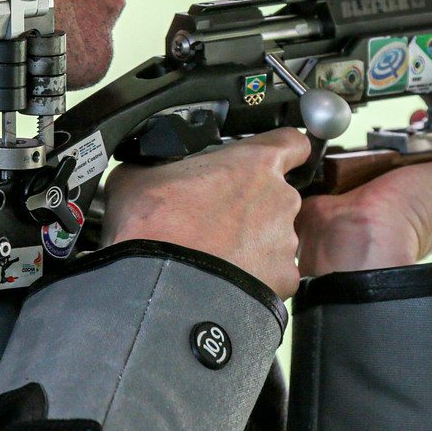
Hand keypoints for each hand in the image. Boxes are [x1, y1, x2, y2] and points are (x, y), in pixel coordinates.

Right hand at [104, 126, 309, 297]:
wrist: (159, 287)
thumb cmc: (153, 229)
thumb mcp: (139, 176)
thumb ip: (159, 164)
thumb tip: (147, 168)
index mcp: (256, 163)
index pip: (292, 144)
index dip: (282, 151)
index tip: (269, 160)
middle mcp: (280, 198)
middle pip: (276, 195)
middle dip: (250, 206)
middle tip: (214, 220)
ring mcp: (285, 240)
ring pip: (273, 236)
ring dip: (250, 243)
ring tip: (214, 254)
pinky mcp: (283, 278)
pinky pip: (271, 273)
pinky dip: (253, 276)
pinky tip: (224, 279)